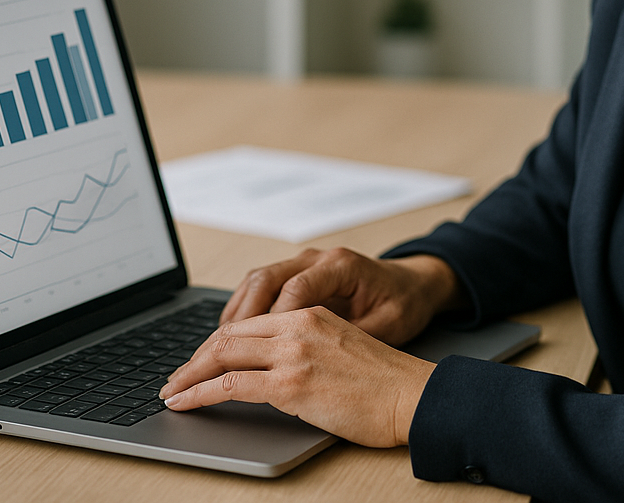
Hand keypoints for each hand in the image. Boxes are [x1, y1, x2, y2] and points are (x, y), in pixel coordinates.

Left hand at [160, 306, 434, 447]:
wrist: (415, 396)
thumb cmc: (386, 382)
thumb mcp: (340, 348)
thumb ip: (305, 349)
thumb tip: (272, 371)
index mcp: (310, 313)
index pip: (247, 322)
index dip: (214, 344)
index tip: (198, 362)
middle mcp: (298, 325)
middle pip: (228, 335)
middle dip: (194, 359)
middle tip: (174, 379)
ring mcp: (294, 353)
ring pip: (223, 355)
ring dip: (189, 375)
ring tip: (172, 393)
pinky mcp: (292, 384)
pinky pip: (231, 384)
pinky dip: (200, 393)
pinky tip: (186, 402)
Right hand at [221, 248, 462, 345]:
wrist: (416, 284)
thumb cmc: (404, 305)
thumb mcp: (388, 325)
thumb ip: (350, 337)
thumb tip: (314, 365)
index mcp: (340, 266)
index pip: (294, 290)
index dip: (269, 323)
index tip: (252, 357)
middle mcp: (317, 259)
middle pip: (262, 283)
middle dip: (233, 325)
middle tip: (207, 362)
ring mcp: (305, 263)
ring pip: (254, 282)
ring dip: (232, 318)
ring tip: (209, 354)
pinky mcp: (298, 274)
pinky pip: (259, 287)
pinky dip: (242, 311)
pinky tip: (228, 338)